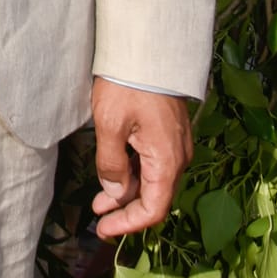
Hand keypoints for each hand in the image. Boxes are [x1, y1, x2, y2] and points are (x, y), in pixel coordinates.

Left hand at [91, 80, 193, 238]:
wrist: (148, 47)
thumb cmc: (128, 83)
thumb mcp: (109, 124)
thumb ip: (111, 163)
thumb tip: (114, 192)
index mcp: (167, 160)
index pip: (153, 208)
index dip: (129, 224)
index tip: (103, 230)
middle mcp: (177, 156)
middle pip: (155, 197)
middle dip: (126, 212)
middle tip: (99, 221)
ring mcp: (175, 144)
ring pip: (153, 180)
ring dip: (128, 194)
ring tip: (100, 201)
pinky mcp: (168, 132)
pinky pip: (154, 163)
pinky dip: (134, 174)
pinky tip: (115, 175)